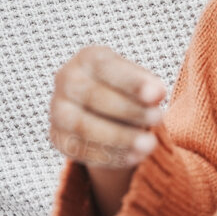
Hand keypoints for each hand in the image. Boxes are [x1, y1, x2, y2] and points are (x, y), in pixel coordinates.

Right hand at [51, 46, 168, 215]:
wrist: (103, 111)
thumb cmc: (125, 90)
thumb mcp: (138, 81)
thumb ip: (148, 86)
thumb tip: (157, 94)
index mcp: (87, 58)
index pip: (106, 67)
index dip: (132, 82)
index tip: (159, 95)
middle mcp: (66, 79)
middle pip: (93, 96)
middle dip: (128, 110)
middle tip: (158, 119)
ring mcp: (58, 109)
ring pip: (84, 127)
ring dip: (119, 138)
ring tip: (149, 145)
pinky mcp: (58, 137)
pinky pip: (80, 150)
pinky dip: (110, 156)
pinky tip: (134, 157)